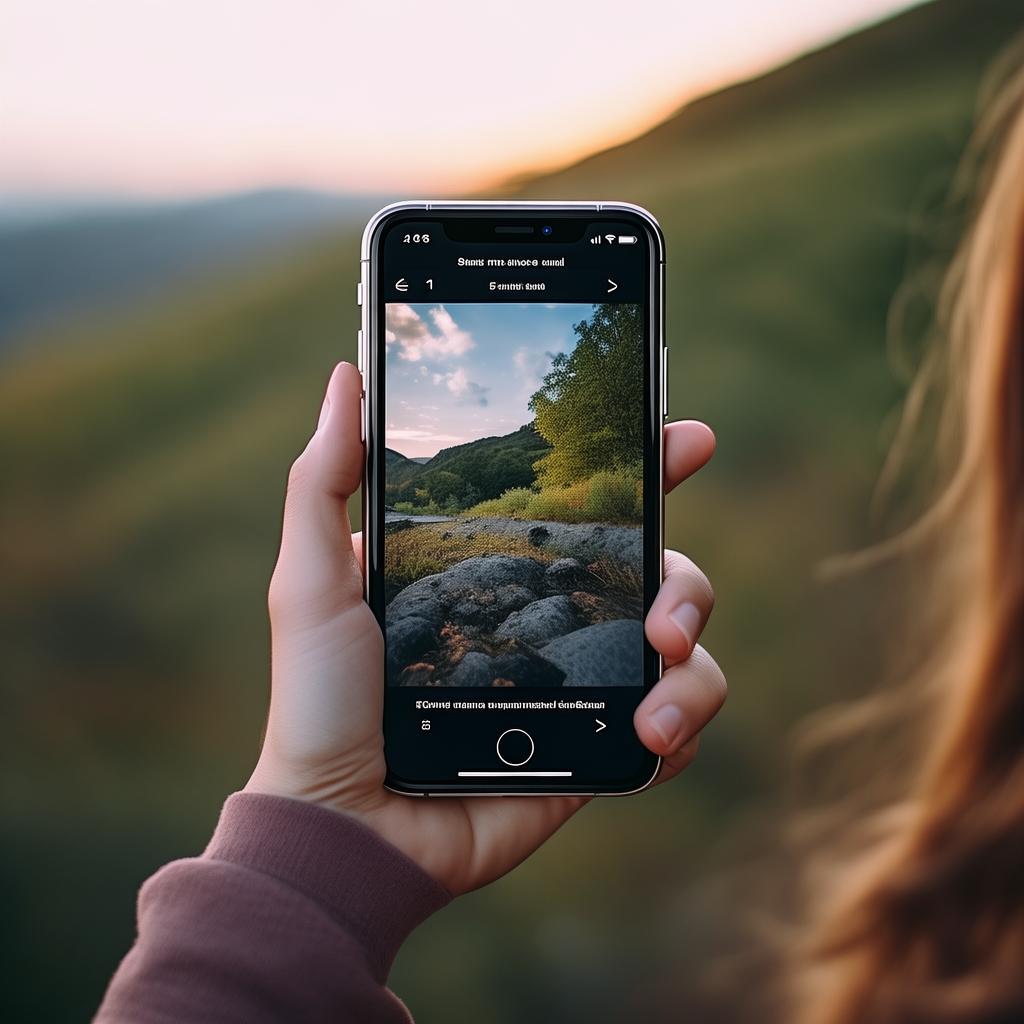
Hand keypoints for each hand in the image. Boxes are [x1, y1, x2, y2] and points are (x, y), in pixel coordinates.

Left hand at [245, 362, 725, 894]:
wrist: (343, 822)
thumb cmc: (321, 698)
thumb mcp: (315, 577)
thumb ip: (326, 477)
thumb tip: (346, 374)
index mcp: (509, 575)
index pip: (595, 510)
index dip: (650, 469)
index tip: (687, 438)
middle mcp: (557, 622)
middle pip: (664, 576)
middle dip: (689, 585)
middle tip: (664, 619)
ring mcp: (582, 688)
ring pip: (688, 654)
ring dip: (694, 671)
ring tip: (653, 701)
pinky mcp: (595, 754)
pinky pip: (675, 731)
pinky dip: (681, 730)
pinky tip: (646, 740)